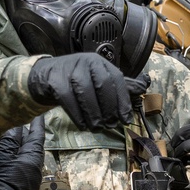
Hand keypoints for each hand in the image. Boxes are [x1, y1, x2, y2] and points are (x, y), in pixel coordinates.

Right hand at [0, 117, 45, 189]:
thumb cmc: (1, 182)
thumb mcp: (2, 157)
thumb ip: (10, 140)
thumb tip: (16, 127)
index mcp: (33, 158)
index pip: (37, 136)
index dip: (36, 123)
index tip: (37, 113)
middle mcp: (34, 168)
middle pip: (30, 145)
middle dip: (22, 133)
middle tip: (14, 121)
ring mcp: (28, 178)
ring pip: (22, 155)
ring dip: (14, 146)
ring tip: (2, 136)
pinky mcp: (20, 185)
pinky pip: (18, 165)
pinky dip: (11, 157)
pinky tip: (1, 153)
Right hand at [28, 53, 149, 131]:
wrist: (45, 76)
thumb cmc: (75, 81)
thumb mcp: (97, 80)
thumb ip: (118, 86)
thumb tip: (144, 88)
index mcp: (100, 62)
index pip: (116, 79)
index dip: (123, 100)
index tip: (126, 118)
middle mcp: (86, 61)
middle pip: (102, 85)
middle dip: (109, 108)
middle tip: (111, 125)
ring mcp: (69, 69)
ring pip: (85, 92)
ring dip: (93, 114)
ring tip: (97, 127)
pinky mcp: (55, 79)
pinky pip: (68, 99)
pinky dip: (77, 115)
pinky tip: (82, 125)